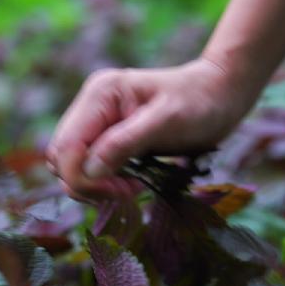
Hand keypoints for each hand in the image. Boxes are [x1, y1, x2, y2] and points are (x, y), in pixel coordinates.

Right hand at [46, 58, 255, 199]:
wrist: (222, 94)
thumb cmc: (200, 103)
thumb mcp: (167, 121)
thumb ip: (125, 143)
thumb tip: (88, 171)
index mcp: (101, 94)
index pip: (66, 148)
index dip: (83, 178)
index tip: (121, 191)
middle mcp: (92, 105)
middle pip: (62, 160)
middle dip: (89, 184)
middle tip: (129, 192)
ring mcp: (98, 121)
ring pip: (73, 167)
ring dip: (97, 187)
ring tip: (134, 188)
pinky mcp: (108, 137)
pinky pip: (90, 168)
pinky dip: (105, 183)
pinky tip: (133, 183)